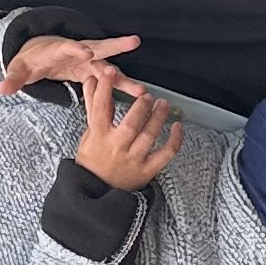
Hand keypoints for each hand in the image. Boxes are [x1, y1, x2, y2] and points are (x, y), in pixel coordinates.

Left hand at [3, 31, 137, 94]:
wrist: (41, 53)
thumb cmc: (31, 59)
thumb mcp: (19, 68)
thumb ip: (13, 79)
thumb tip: (0, 88)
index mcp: (58, 49)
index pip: (66, 47)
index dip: (75, 48)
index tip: (85, 51)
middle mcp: (78, 52)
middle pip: (98, 48)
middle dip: (114, 46)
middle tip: (133, 41)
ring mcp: (88, 62)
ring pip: (108, 68)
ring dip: (123, 78)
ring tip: (141, 89)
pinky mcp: (93, 72)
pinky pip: (108, 80)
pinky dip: (122, 86)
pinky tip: (138, 96)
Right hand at [71, 64, 183, 189]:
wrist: (98, 192)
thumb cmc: (93, 161)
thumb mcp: (88, 134)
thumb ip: (93, 107)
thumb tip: (92, 81)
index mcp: (99, 137)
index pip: (100, 108)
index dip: (105, 88)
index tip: (110, 72)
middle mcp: (117, 148)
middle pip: (131, 123)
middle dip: (141, 106)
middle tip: (147, 96)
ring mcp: (133, 159)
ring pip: (149, 135)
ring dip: (158, 117)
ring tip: (163, 104)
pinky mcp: (147, 169)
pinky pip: (165, 153)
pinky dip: (175, 139)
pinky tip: (177, 126)